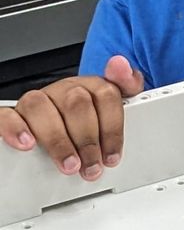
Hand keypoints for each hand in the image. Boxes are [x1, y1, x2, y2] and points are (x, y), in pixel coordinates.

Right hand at [0, 55, 144, 179]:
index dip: (112, 129)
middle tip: (92, 165)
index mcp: (88, 86)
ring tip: (69, 164)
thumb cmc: (89, 120)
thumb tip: (121, 64)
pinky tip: (27, 144)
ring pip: (40, 106)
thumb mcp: (114, 108)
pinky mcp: (14, 115)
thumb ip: (126, 86)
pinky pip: (6, 115)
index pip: (106, 94)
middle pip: (76, 103)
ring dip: (57, 140)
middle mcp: (62, 90)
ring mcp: (37, 101)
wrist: (60, 123)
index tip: (112, 155)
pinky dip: (15, 129)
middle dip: (87, 139)